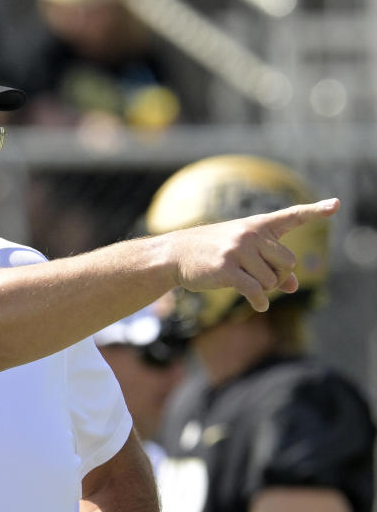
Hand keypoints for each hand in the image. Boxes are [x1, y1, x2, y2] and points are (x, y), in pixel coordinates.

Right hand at [170, 198, 338, 311]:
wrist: (175, 254)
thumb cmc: (211, 252)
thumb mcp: (243, 253)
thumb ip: (271, 265)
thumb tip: (293, 286)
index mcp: (257, 225)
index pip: (292, 215)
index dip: (316, 211)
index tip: (335, 206)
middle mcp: (250, 234)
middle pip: (288, 263)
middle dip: (278, 276)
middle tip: (262, 278)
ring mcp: (238, 251)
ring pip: (272, 280)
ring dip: (265, 289)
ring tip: (248, 285)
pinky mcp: (226, 269)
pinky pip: (255, 291)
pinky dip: (260, 301)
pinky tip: (258, 305)